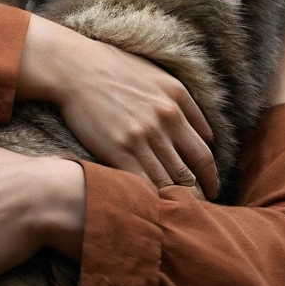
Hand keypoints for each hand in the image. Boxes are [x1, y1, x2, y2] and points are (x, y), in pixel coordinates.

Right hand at [17, 15, 217, 197]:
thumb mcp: (158, 76)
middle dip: (200, 195)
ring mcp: (142, 136)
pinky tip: (153, 209)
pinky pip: (145, 185)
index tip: (208, 188)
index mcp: (177, 101)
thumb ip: (186, 105)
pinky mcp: (119, 150)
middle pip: (192, 171)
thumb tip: (207, 136)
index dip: (209, 176)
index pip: (204, 151)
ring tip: (178, 218)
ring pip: (172, 182)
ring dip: (178, 203)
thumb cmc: (113, 68)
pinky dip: (153, 200)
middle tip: (199, 212)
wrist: (74, 67)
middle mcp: (165, 119)